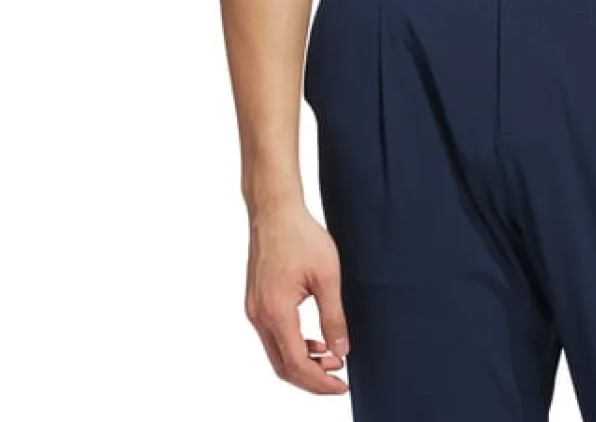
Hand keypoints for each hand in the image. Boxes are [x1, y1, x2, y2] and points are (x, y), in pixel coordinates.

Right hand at [244, 202, 350, 394]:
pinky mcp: (255, 302)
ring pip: (276, 354)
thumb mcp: (327, 276)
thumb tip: (341, 351)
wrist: (275, 210)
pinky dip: (293, 347)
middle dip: (312, 378)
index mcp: (276, 311)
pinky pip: (272, 337)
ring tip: (331, 357)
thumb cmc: (301, 236)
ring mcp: (253, 310)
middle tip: (339, 378)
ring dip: (302, 363)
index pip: (296, 364)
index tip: (342, 385)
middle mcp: (259, 316)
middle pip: (283, 366)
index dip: (320, 381)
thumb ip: (334, 316)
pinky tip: (314, 341)